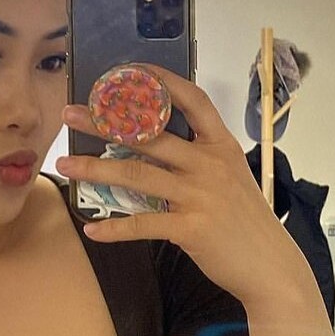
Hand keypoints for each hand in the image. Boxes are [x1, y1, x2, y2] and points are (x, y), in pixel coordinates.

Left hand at [56, 64, 310, 307]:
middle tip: (70, 116)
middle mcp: (210, 164)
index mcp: (222, 145)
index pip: (192, 100)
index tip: (128, 71)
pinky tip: (93, 229)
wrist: (270, 264)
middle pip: (150, 135)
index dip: (161, 81)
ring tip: (65, 166)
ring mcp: (200, 196)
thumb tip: (154, 144)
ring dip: (95, 171)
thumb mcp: (232, 176)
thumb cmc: (246, 220)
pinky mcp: (190, 228)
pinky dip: (115, 229)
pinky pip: (143, 224)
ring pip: (137, 175)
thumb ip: (201, 158)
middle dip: (104, 123)